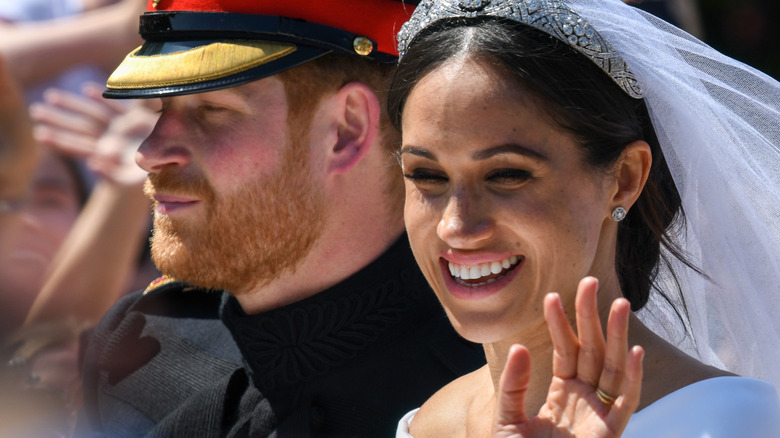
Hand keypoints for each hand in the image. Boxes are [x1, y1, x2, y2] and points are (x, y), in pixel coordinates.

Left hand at [30, 83, 158, 185]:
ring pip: (93, 115)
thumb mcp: (132, 178)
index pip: (80, 146)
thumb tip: (91, 164)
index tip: (39, 135)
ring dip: (74, 105)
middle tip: (35, 111)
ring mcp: (124, 129)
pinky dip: (103, 99)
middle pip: (81, 127)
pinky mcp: (138, 120)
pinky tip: (88, 89)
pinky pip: (118, 107)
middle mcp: (113, 140)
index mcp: (109, 154)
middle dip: (59, 119)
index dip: (60, 140)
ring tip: (50, 96)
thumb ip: (112, 173)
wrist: (182, 165)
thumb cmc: (158, 177)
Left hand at [493, 277, 642, 436]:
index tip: (553, 295)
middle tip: (589, 282)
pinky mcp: (609, 434)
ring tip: (618, 303)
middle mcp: (583, 400)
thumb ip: (513, 387)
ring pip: (612, 369)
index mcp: (561, 393)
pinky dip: (632, 379)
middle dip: (591, 317)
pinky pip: (626, 405)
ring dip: (617, 337)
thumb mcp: (506, 419)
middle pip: (592, 351)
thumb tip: (520, 346)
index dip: (561, 324)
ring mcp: (598, 416)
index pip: (565, 350)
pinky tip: (633, 350)